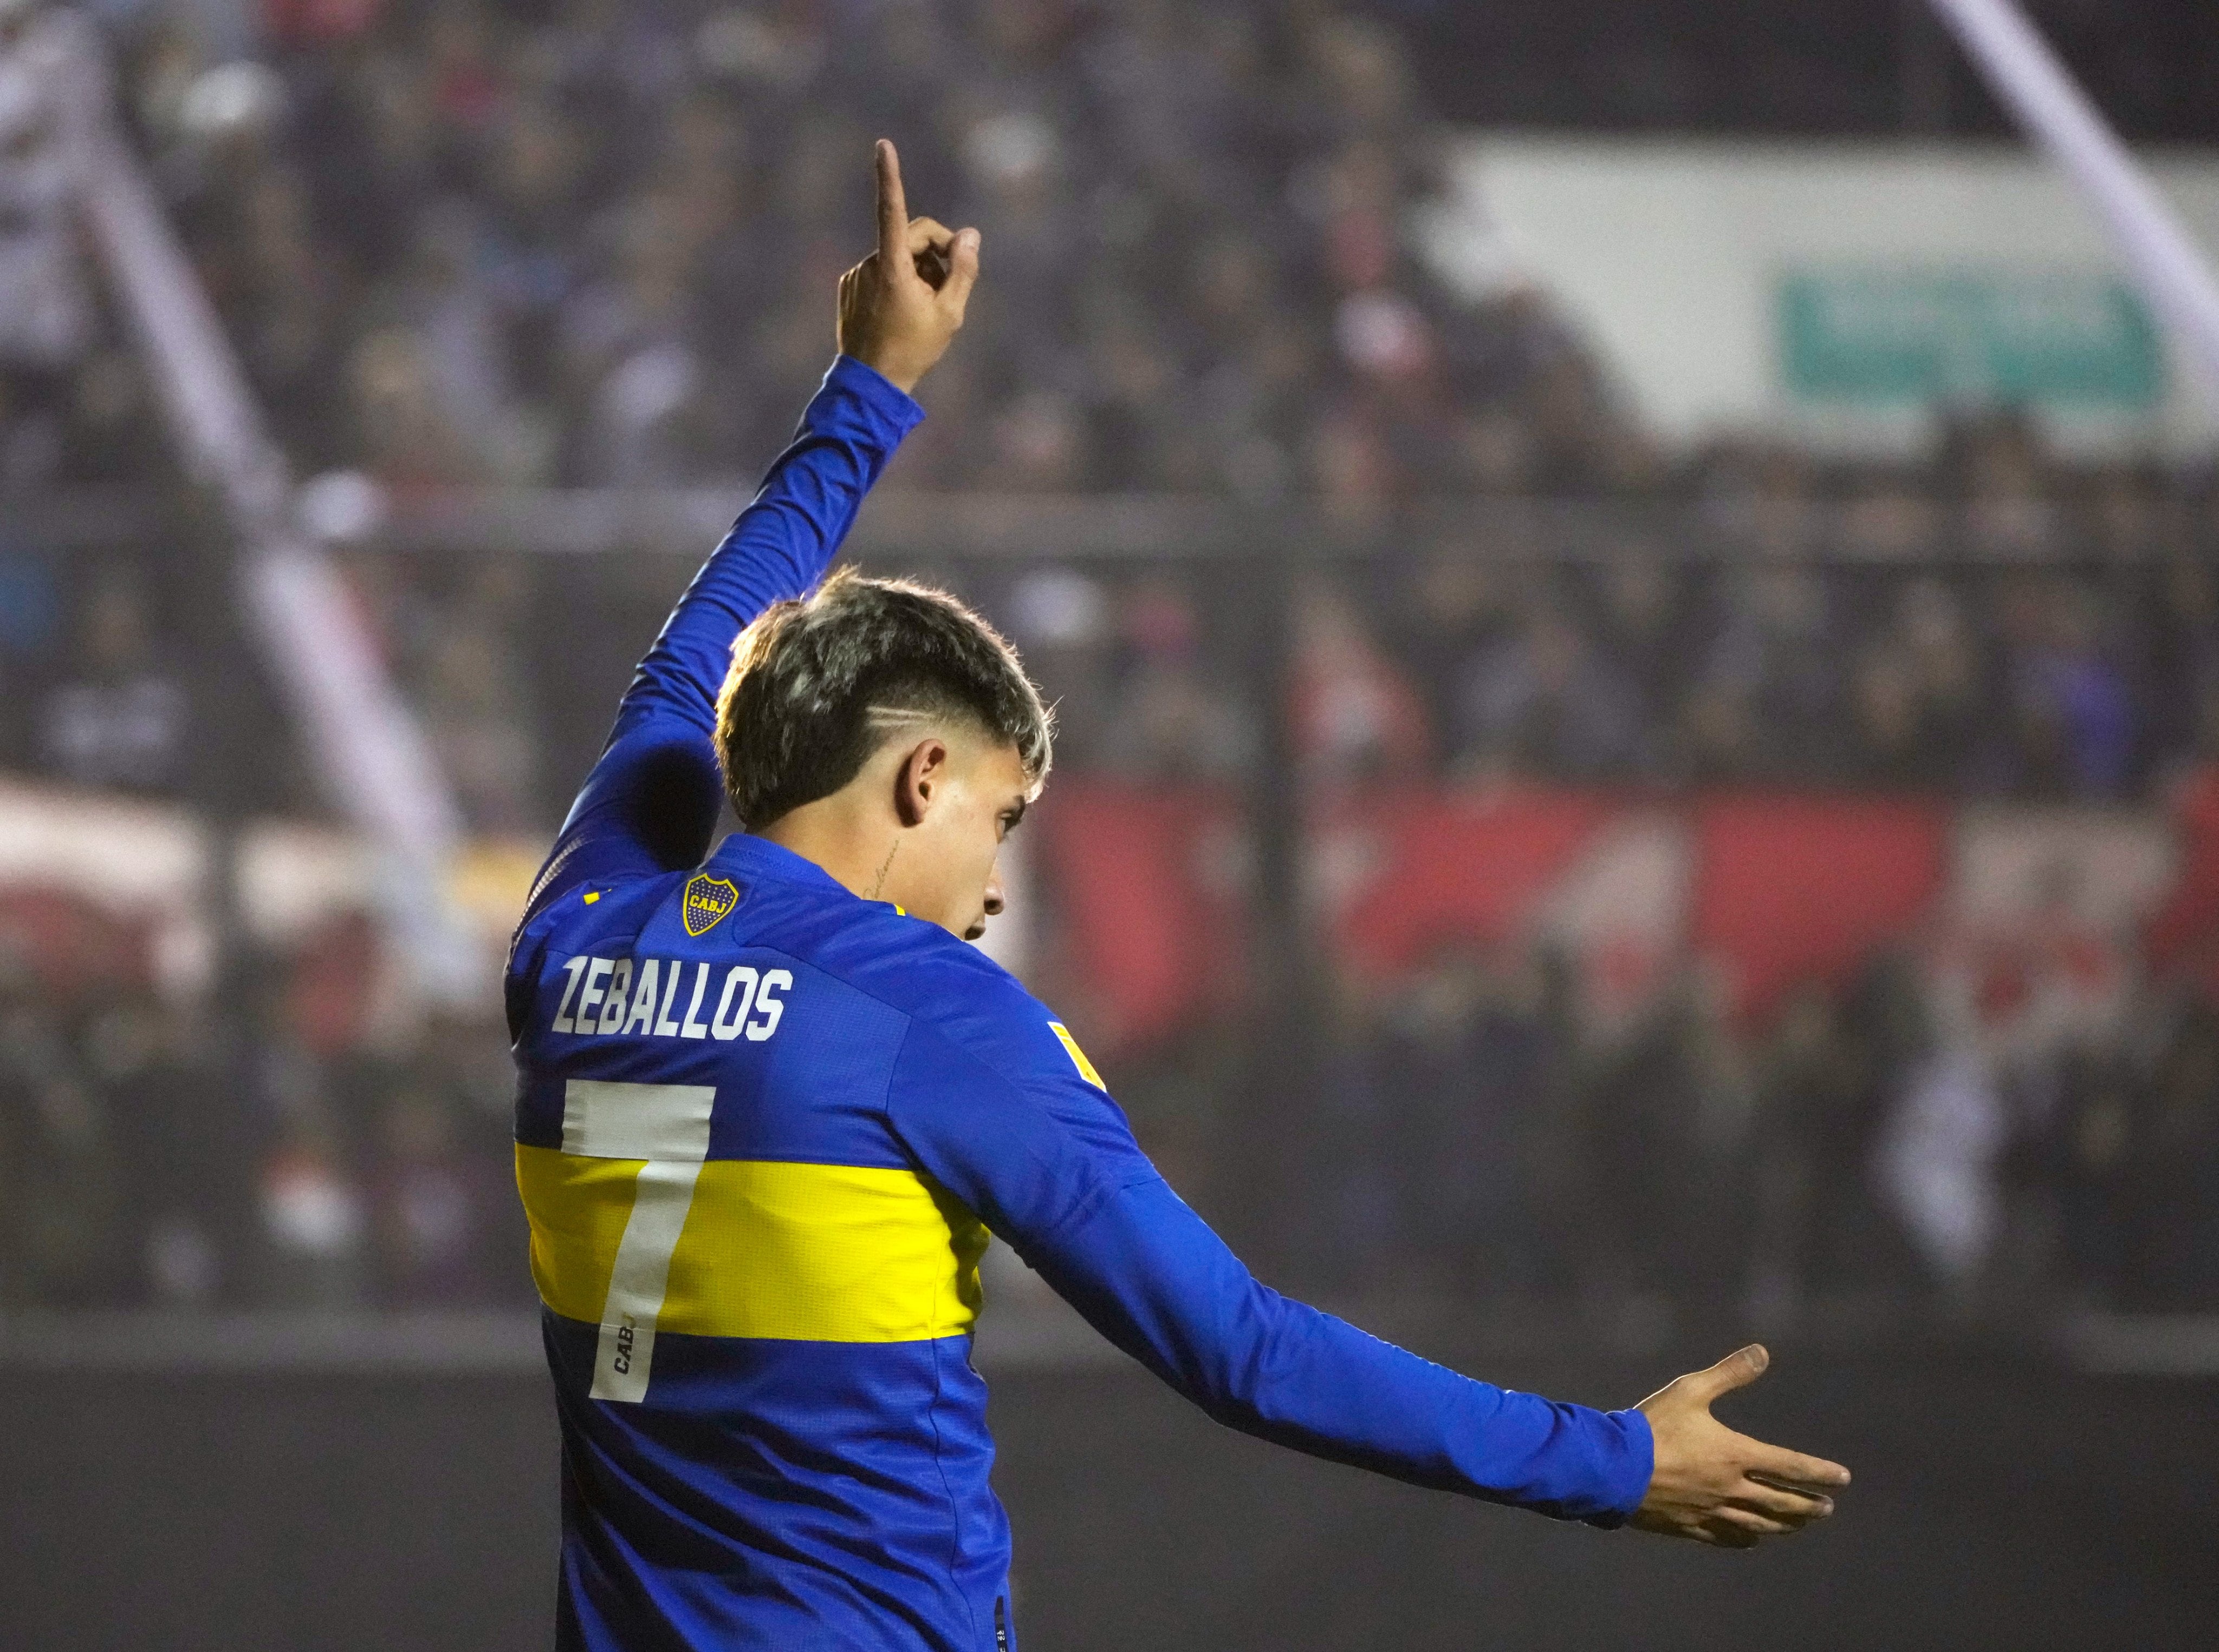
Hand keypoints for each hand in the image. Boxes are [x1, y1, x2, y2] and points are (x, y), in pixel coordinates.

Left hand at [837, 139, 980, 393]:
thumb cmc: (914, 349)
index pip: (893, 211)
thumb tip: (970, 235)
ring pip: (899, 255)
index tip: (883, 145)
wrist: (873, 383)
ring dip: (920, 270)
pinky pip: (882, 270)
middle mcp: (870, 264)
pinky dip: (900, 280)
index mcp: (892, 268)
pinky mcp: (850, 286)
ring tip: (927, 306)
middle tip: (955, 283)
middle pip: (913, 235)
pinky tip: (904, 311)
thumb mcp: (950, 313)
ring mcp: (856, 275)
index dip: (890, 176)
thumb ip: (963, 270)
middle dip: (938, 251)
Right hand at [1630, 1344, 1849, 1548]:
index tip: (1842, 1479)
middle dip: (1807, 1505)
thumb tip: (1762, 1352)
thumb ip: (1728, 1373)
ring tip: (1800, 1525)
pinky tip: (1754, 1541)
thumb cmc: (1651, 1426)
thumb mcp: (1690, 1390)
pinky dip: (1746, 1540)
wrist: (1613, 1467)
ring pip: (1759, 1525)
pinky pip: (1727, 1539)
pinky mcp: (1690, 1526)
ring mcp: (1711, 1511)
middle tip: (1826, 1508)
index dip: (1819, 1472)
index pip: (1789, 1466)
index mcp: (1735, 1455)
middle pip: (1781, 1503)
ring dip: (1785, 1525)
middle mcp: (1730, 1488)